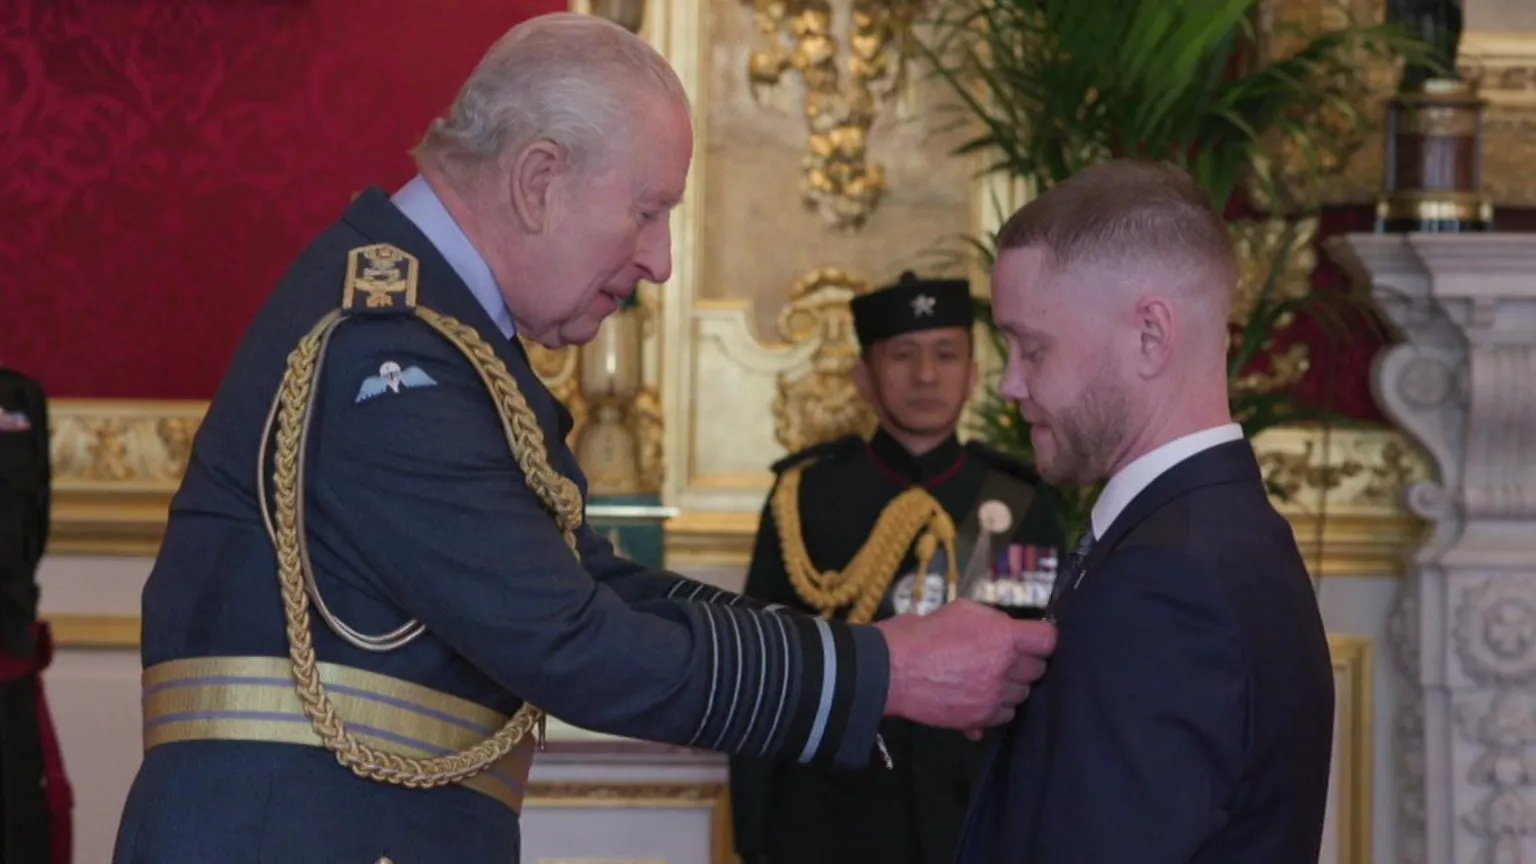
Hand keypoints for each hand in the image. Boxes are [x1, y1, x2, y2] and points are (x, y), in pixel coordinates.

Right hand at [875, 599, 1055, 731]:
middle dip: (1024, 661)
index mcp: (1003, 638)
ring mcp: (992, 698)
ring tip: (986, 677)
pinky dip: (994, 708)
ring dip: (1010, 686)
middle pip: (1038, 670)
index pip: (1049, 640)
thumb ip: (993, 622)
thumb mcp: (962, 610)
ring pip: (1022, 696)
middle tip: (1002, 656)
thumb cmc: (921, 633)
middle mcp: (1004, 670)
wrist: (889, 670)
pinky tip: (977, 696)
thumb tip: (1010, 633)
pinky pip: (1002, 716)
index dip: (1042, 637)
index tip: (1034, 638)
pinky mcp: (978, 720)